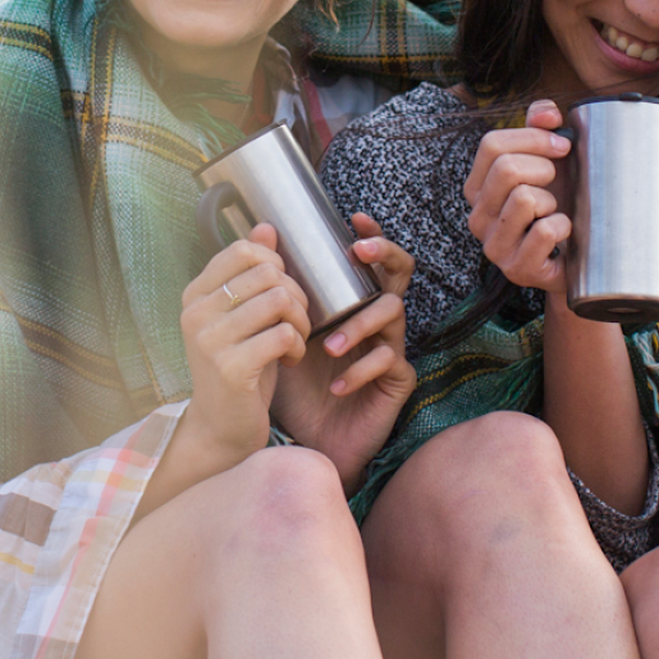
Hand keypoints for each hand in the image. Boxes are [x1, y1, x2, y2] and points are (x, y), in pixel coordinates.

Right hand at [176, 223, 310, 469]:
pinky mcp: (230, 367)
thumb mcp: (242, 317)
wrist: (220, 428)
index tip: (281, 290)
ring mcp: (209, 340)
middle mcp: (196, 313)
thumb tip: (266, 227)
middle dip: (295, 294)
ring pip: (278, 299)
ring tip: (295, 338)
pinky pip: (282, 334)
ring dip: (300, 320)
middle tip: (295, 320)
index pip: (243, 250)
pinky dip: (296, 345)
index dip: (275, 264)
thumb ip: (251, 273)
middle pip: (267, 273)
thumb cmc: (237, 368)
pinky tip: (290, 359)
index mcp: (195, 295)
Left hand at [269, 215, 416, 489]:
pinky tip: (336, 385)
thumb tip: (259, 231)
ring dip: (358, 325)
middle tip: (358, 253)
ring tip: (327, 345)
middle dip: (383, 256)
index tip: (353, 220)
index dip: (370, 235)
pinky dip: (359, 370)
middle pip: (399, 274)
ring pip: (392, 315)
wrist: (307, 439)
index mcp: (351, 304)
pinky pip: (389, 362)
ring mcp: (391, 348)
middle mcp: (376, 320)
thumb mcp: (279, 332)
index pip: (369, 261)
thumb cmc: (296, 384)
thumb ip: (275, 287)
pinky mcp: (397, 381)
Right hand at [463, 99, 574, 301]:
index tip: (563, 146)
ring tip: (554, 212)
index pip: (491, 144)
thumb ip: (542, 128)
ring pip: (525, 198)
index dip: (533, 137)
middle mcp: (477, 217)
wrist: (582, 259)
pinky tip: (563, 234)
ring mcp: (495, 246)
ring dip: (552, 201)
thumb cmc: (561, 205)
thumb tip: (546, 113)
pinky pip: (545, 231)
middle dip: (544, 168)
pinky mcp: (518, 269)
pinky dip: (564, 226)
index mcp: (477, 188)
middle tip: (557, 182)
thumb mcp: (550, 161)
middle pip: (506, 169)